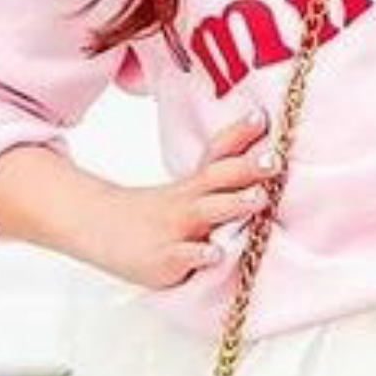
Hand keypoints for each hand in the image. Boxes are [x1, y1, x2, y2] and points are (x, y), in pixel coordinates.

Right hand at [84, 106, 278, 290]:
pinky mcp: (165, 257)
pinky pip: (183, 256)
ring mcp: (176, 228)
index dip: (239, 134)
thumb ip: (223, 176)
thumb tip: (264, 151)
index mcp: (196, 184)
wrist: (100, 230)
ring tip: (259, 198)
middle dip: (248, 168)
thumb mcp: (189, 191)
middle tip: (275, 160)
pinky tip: (216, 254)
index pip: (219, 153)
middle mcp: (188, 200)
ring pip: (206, 213)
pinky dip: (199, 255)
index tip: (261, 117)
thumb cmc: (160, 214)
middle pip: (219, 178)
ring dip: (233, 204)